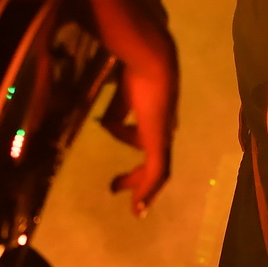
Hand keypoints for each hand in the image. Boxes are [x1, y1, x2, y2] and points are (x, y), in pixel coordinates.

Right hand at [105, 23, 178, 216]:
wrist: (151, 60)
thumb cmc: (134, 69)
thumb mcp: (122, 94)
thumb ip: (116, 110)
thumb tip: (104, 124)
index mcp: (155, 115)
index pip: (146, 138)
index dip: (129, 145)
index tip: (114, 149)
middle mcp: (163, 128)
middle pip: (154, 157)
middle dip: (136, 175)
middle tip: (115, 186)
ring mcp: (163, 136)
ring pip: (158, 171)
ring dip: (142, 188)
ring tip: (128, 203)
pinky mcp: (159, 142)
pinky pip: (157, 173)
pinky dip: (148, 191)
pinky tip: (137, 206)